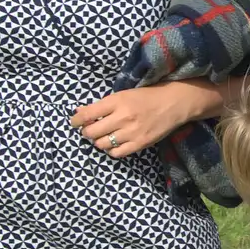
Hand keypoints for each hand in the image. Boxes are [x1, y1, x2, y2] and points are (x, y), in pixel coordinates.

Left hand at [72, 84, 191, 157]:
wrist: (174, 103)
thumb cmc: (147, 96)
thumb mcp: (123, 95)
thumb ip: (102, 105)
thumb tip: (79, 112)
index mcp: (117, 101)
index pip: (87, 114)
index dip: (76, 120)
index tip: (75, 122)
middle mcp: (122, 117)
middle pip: (91, 132)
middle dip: (87, 132)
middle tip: (91, 130)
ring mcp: (131, 132)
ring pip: (102, 144)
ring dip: (99, 141)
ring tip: (104, 136)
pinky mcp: (140, 143)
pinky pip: (116, 153)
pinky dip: (111, 150)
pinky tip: (114, 144)